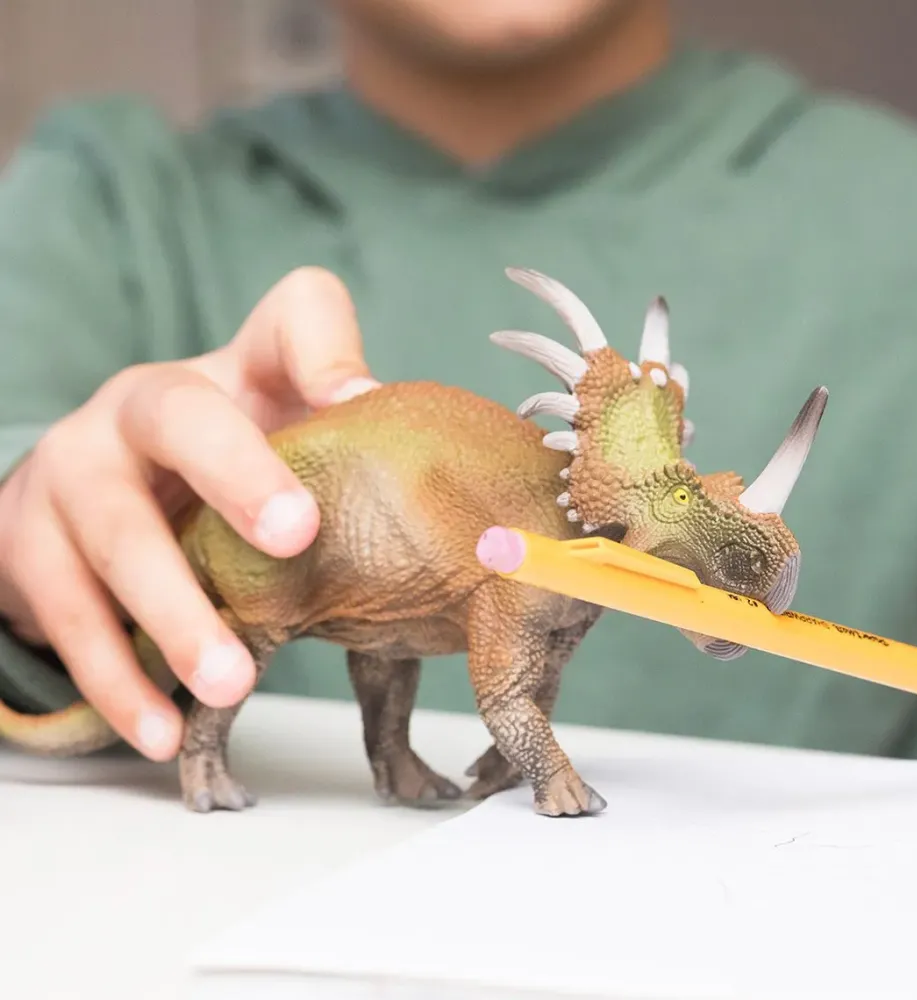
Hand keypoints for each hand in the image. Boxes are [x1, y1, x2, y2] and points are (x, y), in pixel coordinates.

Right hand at [0, 267, 377, 760]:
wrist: (101, 493)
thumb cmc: (223, 470)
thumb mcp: (287, 444)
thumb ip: (343, 446)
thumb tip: (400, 459)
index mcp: (229, 374)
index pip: (292, 319)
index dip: (322, 351)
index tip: (355, 406)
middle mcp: (137, 405)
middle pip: (179, 418)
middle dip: (235, 476)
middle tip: (296, 539)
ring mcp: (70, 470)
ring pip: (113, 533)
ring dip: (174, 614)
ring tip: (234, 682)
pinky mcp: (23, 542)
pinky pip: (65, 615)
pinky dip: (118, 679)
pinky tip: (161, 729)